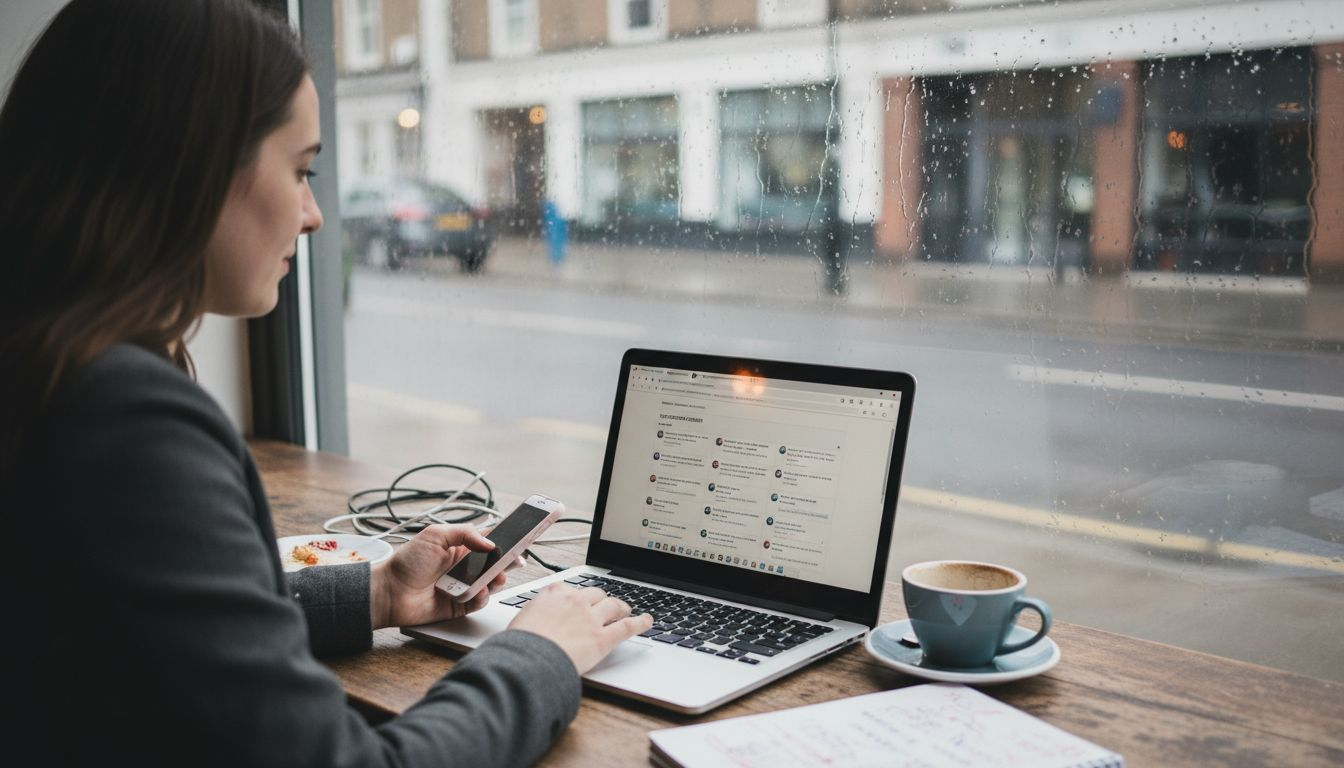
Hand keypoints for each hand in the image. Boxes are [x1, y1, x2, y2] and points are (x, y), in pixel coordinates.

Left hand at [369, 524, 512, 628]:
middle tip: (515, 561)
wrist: (390, 592)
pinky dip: (481, 597)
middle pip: (494, 564)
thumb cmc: (407, 562)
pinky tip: (477, 593)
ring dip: (496, 580)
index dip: (505, 540)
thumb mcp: (435, 535)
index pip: (489, 542)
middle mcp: (464, 567)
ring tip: (495, 578)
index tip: (522, 538)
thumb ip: (465, 533)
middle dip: (507, 562)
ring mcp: (463, 586)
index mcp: (460, 547)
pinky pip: (479, 602)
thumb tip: (489, 543)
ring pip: (490, 583)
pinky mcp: (460, 605)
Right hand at [507, 585, 653, 673]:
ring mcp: (591, 618)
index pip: (570, 588)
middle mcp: (575, 601)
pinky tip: (647, 621)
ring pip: (613, 605)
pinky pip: (626, 626)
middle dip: (601, 599)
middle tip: (605, 605)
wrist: (527, 660)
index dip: (577, 596)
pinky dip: (639, 623)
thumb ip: (532, 616)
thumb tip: (532, 622)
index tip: (578, 599)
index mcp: (553, 594)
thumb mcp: (519, 622)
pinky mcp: (603, 638)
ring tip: (626, 609)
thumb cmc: (519, 645)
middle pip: (595, 594)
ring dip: (621, 607)